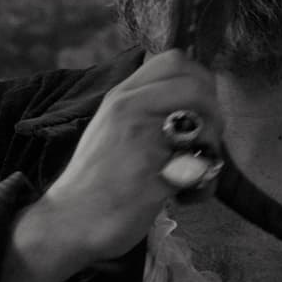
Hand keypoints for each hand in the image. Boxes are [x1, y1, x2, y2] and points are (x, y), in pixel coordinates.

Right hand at [37, 49, 221, 265]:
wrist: (68, 221)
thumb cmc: (95, 179)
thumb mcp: (110, 126)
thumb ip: (142, 108)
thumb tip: (190, 98)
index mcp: (121, 97)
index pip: (174, 60)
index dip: (198, 82)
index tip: (196, 112)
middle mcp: (131, 110)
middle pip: (198, 85)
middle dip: (213, 114)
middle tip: (201, 143)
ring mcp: (142, 141)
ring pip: (206, 126)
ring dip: (211, 151)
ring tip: (192, 171)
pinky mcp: (155, 176)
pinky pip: (201, 170)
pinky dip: (203, 187)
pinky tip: (183, 197)